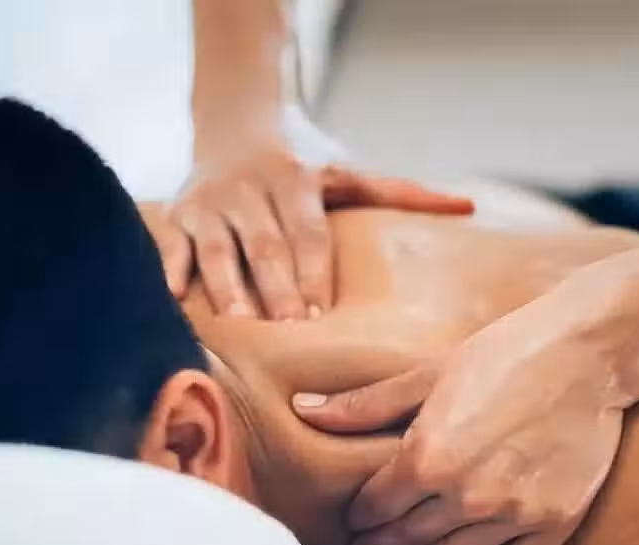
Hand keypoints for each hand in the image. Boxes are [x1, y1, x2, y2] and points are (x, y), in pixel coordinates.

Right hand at [163, 138, 472, 318]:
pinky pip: (170, 243)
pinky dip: (170, 270)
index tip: (318, 312)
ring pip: (217, 248)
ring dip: (226, 286)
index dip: (312, 270)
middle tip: (285, 327)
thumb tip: (468, 208)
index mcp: (296, 181)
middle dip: (274, 285)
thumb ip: (403, 194)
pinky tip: (175, 300)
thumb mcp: (350, 174)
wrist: (237, 123)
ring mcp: (210, 202)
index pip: (307, 231)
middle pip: (264, 244)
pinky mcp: (178, 213)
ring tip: (239, 324)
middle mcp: (250, 189)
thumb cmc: (304, 163)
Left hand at [293, 290, 629, 544]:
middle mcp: (466, 494)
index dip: (362, 514)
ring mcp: (511, 514)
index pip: (378, 503)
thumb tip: (305, 407)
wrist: (587, 353)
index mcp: (428, 455)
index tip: (355, 519)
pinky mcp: (552, 523)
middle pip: (408, 535)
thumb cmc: (505, 352)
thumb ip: (367, 404)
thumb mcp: (430, 373)